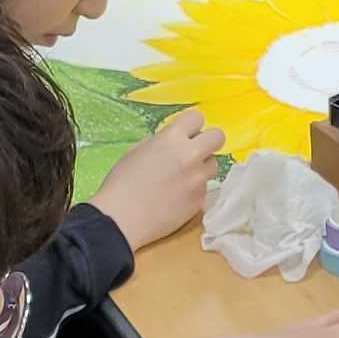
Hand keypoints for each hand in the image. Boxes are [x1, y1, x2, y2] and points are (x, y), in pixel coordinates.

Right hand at [89, 109, 220, 246]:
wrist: (121, 220)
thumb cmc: (120, 184)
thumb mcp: (136, 151)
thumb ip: (160, 142)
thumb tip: (172, 143)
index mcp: (171, 139)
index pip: (197, 117)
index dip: (191, 125)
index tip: (185, 134)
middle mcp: (190, 156)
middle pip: (218, 136)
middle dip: (207, 142)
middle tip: (193, 152)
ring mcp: (198, 179)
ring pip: (213, 165)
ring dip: (201, 167)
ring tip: (182, 178)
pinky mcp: (199, 201)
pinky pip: (204, 188)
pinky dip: (194, 190)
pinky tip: (176, 198)